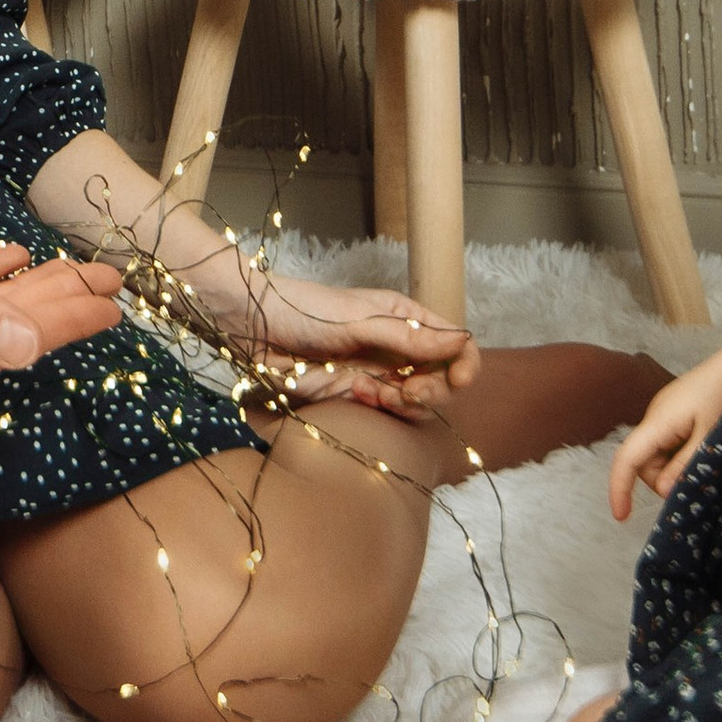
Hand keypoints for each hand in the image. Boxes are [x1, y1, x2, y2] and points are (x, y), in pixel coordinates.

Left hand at [232, 274, 476, 411]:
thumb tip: (463, 343)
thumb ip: (411, 337)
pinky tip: (357, 392)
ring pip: (417, 402)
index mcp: (406, 318)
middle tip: (407, 392)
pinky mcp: (358, 395)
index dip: (465, 364)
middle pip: (442, 381)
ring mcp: (379, 372)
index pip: (456, 344)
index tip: (459, 380)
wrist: (256, 328)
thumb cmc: (305, 310)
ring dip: (403, 402)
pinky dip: (380, 407)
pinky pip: (387, 411)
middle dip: (431, 391)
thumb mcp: (362, 320)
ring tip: (371, 389)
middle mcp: (399, 347)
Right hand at [608, 336, 721, 518]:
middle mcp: (654, 418)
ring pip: (656, 455)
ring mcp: (664, 415)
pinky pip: (667, 444)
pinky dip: (680, 457)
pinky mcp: (675, 414)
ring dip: (674, 468)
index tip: (621, 516)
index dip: (619, 488)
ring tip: (707, 463)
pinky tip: (703, 452)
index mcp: (658, 422)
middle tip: (697, 483)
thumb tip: (665, 492)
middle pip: (643, 461)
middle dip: (663, 479)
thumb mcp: (711, 437)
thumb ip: (686, 465)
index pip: (627, 459)